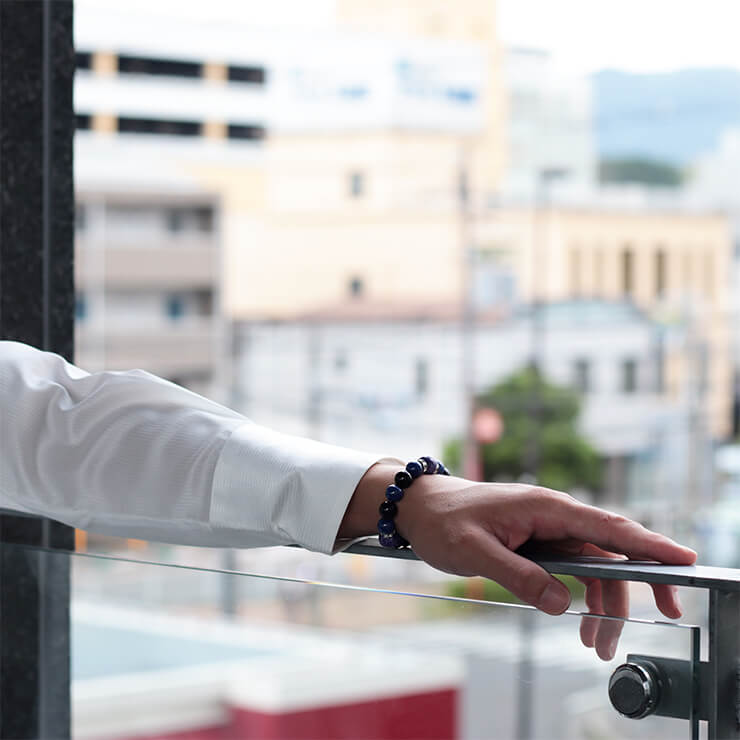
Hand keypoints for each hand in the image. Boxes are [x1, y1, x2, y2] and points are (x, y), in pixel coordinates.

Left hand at [341, 465, 695, 659]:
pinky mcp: (538, 542)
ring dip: (605, 601)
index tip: (683, 559)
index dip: (648, 544)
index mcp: (545, 507)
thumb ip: (518, 576)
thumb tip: (563, 604)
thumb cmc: (444, 520)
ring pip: (594, 565)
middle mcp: (553, 515)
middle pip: (611, 549)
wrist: (421, 508)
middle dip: (638, 583)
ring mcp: (547, 529)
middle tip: (664, 614)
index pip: (607, 526)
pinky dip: (582, 596)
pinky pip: (572, 569)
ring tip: (599, 644)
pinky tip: (581, 623)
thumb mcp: (474, 551)